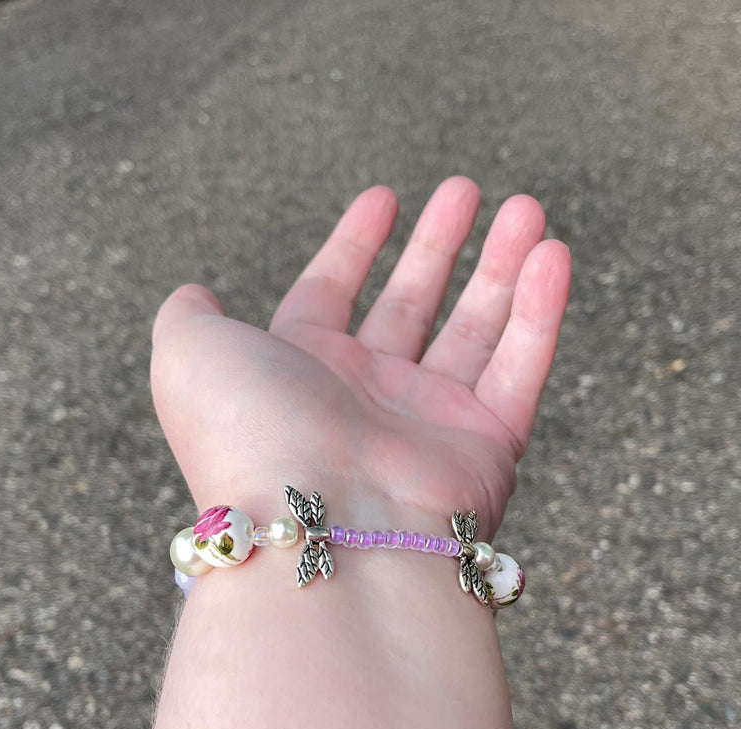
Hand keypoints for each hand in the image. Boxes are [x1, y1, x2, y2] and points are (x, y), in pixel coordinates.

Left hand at [150, 176, 570, 534]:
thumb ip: (189, 316)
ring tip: (529, 209)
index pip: (329, 294)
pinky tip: (552, 257)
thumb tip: (193, 294)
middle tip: (468, 188)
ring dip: (504, 267)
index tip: (384, 197)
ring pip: (477, 330)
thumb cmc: (249, 437)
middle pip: (411, 305)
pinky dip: (540, 314)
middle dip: (441, 246)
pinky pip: (520, 368)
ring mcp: (428, 426)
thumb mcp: (188, 358)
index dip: (354, 244)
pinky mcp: (486, 449)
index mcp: (297, 372)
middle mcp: (364, 399)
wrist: (317, 528)